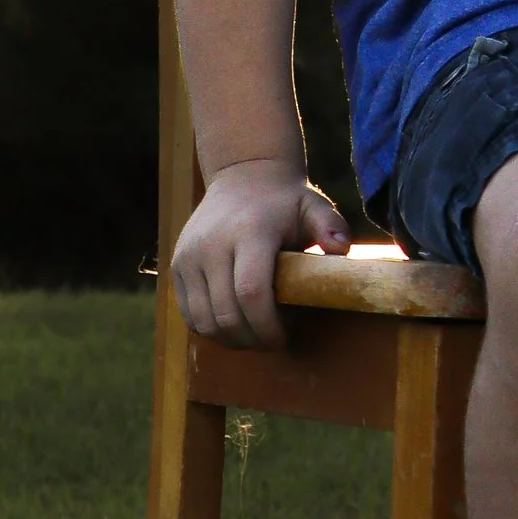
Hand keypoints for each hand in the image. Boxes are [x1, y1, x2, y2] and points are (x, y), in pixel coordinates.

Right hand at [170, 160, 349, 347]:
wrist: (242, 177)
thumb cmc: (285, 202)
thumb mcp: (313, 207)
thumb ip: (331, 226)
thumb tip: (341, 250)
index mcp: (248, 232)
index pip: (251, 292)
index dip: (267, 326)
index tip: (284, 338)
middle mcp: (212, 244)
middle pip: (226, 313)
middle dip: (252, 338)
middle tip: (273, 341)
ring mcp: (188, 255)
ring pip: (203, 320)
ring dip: (230, 338)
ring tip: (254, 335)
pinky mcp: (176, 265)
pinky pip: (188, 314)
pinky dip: (210, 328)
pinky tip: (234, 324)